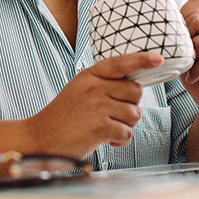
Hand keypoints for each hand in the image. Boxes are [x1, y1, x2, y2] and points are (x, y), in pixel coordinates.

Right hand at [27, 52, 158, 157]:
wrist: (39, 139)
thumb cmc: (63, 118)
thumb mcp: (79, 90)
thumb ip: (102, 84)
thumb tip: (134, 87)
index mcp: (89, 75)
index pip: (120, 63)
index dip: (142, 59)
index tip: (159, 58)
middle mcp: (94, 87)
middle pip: (135, 91)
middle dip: (131, 106)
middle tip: (114, 116)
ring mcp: (97, 106)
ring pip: (134, 113)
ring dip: (125, 125)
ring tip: (107, 129)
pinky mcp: (99, 127)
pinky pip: (127, 132)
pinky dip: (120, 140)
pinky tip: (107, 140)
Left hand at [179, 0, 198, 113]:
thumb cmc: (194, 72)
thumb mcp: (180, 51)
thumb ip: (176, 36)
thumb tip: (157, 26)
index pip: (198, 2)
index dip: (183, 14)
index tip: (176, 34)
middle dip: (185, 38)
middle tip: (182, 55)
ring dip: (191, 57)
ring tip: (188, 68)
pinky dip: (198, 70)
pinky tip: (194, 76)